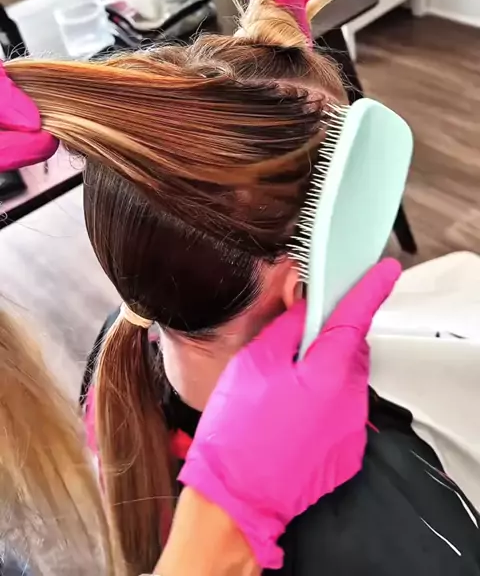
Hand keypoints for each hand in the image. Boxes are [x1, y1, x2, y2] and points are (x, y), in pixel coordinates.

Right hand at [179, 259, 400, 569]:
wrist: (236, 500)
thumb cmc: (238, 434)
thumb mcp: (254, 363)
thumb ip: (286, 328)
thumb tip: (306, 310)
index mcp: (328, 371)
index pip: (357, 316)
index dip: (371, 288)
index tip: (385, 270)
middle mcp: (350, 399)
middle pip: (351, 349)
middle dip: (329, 339)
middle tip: (291, 346)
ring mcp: (351, 429)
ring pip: (346, 381)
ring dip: (324, 373)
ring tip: (283, 390)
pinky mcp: (346, 453)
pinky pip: (341, 412)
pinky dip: (323, 404)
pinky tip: (290, 416)